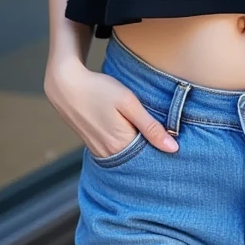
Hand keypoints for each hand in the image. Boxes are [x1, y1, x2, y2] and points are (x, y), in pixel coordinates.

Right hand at [44, 57, 178, 154]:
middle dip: (153, 152)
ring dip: (140, 148)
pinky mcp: (94, 145)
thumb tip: (173, 148)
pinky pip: (116, 151)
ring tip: (153, 136)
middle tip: (168, 140)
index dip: (164, 151)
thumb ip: (151, 127)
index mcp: (121, 145)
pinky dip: (126, 145)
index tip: (178, 145)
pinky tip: (133, 134)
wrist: (66, 85)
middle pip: (139, 159)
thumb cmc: (99, 89)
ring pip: (127, 156)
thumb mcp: (129, 103)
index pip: (150, 158)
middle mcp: (110, 154)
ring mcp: (100, 151)